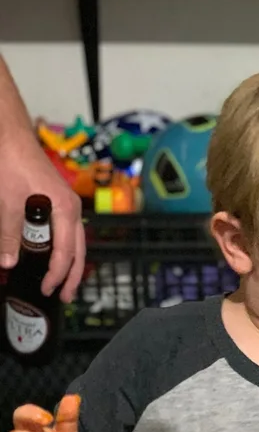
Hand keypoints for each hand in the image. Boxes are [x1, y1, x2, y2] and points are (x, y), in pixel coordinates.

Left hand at [0, 129, 84, 301]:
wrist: (9, 136)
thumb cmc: (12, 163)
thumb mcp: (7, 203)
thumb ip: (8, 234)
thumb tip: (8, 262)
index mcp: (66, 210)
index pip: (66, 252)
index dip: (57, 274)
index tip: (47, 289)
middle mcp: (71, 209)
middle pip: (78, 250)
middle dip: (71, 275)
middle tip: (63, 296)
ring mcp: (65, 204)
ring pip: (73, 241)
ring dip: (68, 263)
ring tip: (61, 281)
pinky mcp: (55, 200)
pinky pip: (64, 231)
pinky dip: (60, 247)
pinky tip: (51, 254)